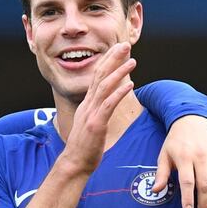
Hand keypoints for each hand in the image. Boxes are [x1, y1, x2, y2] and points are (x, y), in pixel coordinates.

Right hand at [61, 42, 135, 172]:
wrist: (74, 162)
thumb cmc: (84, 146)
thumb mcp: (90, 124)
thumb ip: (96, 112)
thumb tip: (105, 104)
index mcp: (87, 104)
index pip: (97, 77)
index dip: (107, 61)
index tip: (118, 49)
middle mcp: (88, 105)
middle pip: (100, 75)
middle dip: (113, 58)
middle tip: (124, 44)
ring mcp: (91, 114)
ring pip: (105, 87)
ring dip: (119, 72)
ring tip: (132, 60)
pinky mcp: (96, 124)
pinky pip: (108, 105)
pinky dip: (119, 93)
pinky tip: (130, 84)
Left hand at [153, 115, 206, 207]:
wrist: (191, 118)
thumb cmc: (175, 140)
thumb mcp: (164, 154)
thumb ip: (161, 173)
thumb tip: (155, 190)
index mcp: (184, 157)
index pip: (187, 181)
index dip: (188, 198)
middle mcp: (200, 156)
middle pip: (205, 184)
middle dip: (204, 203)